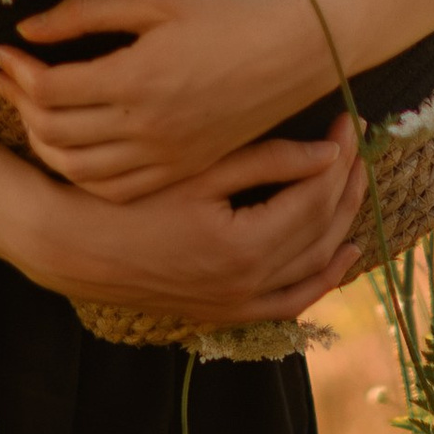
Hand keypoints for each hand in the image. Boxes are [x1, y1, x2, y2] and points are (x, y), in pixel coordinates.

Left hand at [0, 0, 333, 202]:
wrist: (298, 49)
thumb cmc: (228, 14)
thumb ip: (87, 13)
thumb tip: (28, 28)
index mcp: (137, 79)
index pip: (50, 89)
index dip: (17, 70)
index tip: (5, 51)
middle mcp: (147, 126)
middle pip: (55, 131)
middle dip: (20, 103)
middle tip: (10, 77)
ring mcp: (166, 155)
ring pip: (79, 169)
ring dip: (45, 142)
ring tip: (35, 111)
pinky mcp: (183, 168)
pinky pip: (116, 188)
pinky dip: (83, 174)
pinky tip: (76, 147)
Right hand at [15, 113, 372, 330]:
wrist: (75, 248)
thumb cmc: (128, 201)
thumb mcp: (196, 171)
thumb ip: (265, 160)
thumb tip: (329, 151)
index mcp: (244, 246)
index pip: (314, 197)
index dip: (338, 156)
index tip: (348, 121)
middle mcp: (249, 284)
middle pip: (321, 230)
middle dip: (347, 184)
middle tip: (359, 143)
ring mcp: (239, 304)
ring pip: (314, 267)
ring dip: (343, 225)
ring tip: (357, 184)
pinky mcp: (226, 312)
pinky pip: (290, 302)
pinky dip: (320, 280)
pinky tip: (339, 256)